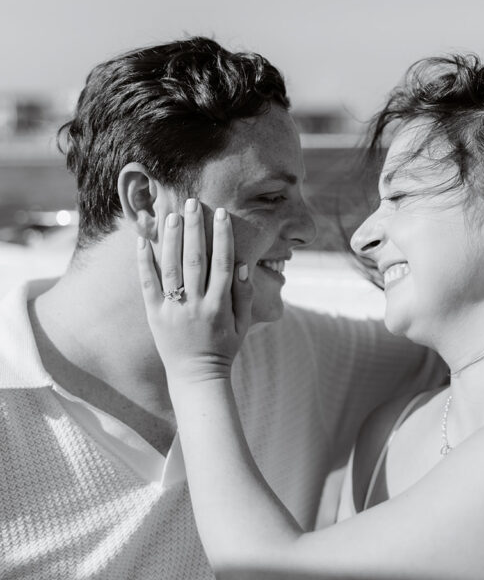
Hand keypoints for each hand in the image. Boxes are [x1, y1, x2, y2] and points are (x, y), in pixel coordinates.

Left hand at [137, 198, 253, 382]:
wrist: (197, 376)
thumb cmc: (224, 347)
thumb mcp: (243, 324)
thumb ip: (244, 295)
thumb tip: (242, 264)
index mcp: (219, 306)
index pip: (222, 262)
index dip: (222, 236)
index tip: (220, 214)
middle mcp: (195, 305)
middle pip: (195, 259)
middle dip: (193, 229)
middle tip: (192, 203)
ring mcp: (173, 309)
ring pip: (171, 267)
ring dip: (170, 239)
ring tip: (171, 214)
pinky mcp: (155, 314)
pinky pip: (148, 284)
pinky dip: (144, 261)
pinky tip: (142, 240)